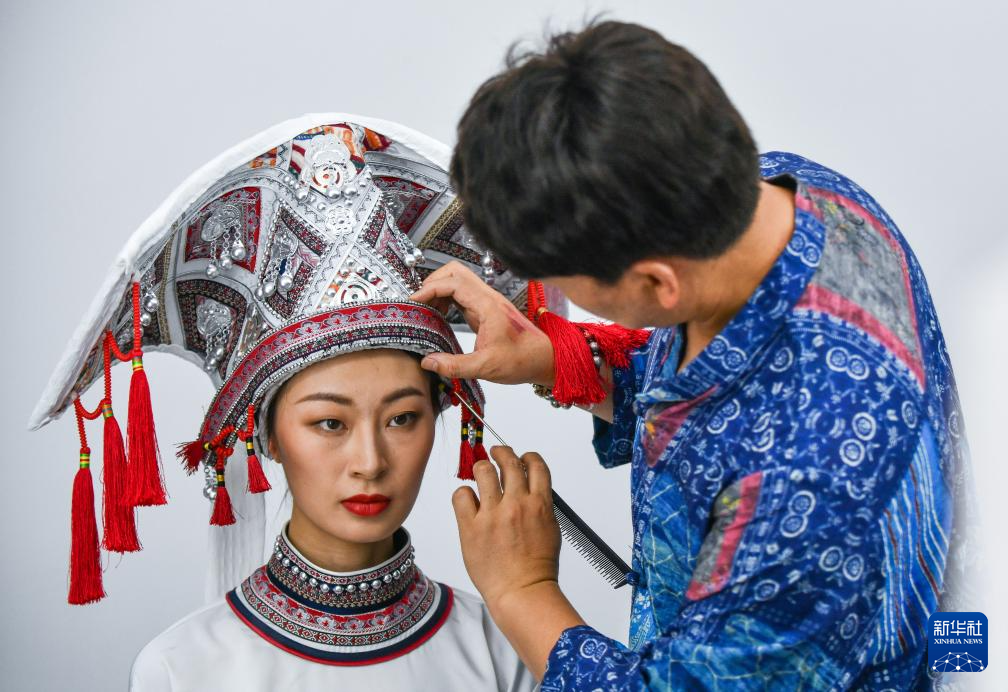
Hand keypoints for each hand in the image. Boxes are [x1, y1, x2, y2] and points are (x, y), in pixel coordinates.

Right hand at [411, 261, 554, 385]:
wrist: (544, 359)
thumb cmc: (522, 360)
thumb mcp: (485, 367)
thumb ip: (454, 365)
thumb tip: (429, 362)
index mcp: (487, 306)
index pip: (453, 283)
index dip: (430, 289)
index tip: (414, 301)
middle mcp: (487, 298)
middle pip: (455, 271)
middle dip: (433, 282)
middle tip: (420, 302)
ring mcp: (487, 301)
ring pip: (458, 279)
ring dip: (439, 289)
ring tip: (428, 309)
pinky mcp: (486, 308)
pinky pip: (462, 293)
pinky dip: (447, 297)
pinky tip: (442, 314)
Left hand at [452, 446, 561, 612]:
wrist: (522, 592)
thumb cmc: (537, 567)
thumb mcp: (550, 529)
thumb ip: (539, 506)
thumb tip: (528, 490)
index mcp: (540, 504)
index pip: (535, 464)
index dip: (527, 456)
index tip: (521, 458)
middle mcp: (517, 504)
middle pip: (508, 461)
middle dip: (501, 452)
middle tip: (496, 453)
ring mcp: (493, 514)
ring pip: (483, 471)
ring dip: (482, 469)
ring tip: (480, 475)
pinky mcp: (471, 526)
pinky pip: (461, 495)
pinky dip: (464, 494)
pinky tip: (469, 502)